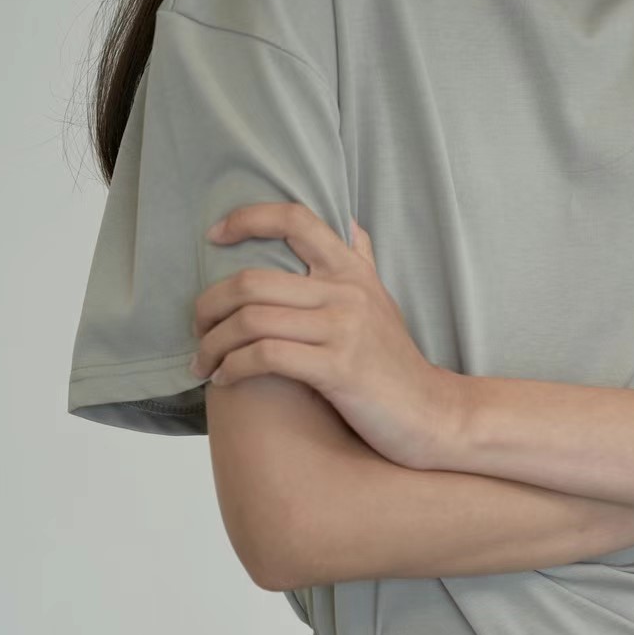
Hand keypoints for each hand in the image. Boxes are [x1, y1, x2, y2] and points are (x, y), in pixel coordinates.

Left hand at [192, 202, 462, 467]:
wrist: (436, 415)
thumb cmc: (398, 364)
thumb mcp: (382, 303)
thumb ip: (361, 262)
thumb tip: (349, 224)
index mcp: (352, 270)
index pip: (294, 219)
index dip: (246, 219)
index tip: (213, 237)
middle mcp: (346, 292)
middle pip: (252, 281)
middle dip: (209, 306)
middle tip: (197, 329)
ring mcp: (343, 330)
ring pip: (252, 321)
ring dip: (213, 344)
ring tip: (203, 362)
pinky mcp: (338, 370)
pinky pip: (266, 357)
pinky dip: (234, 368)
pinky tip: (226, 379)